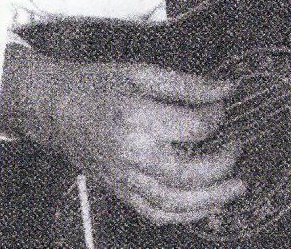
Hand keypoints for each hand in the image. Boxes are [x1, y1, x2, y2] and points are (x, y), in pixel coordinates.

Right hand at [1, 45, 244, 225]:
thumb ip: (185, 83)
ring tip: (235, 187)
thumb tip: (225, 90)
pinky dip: (185, 216)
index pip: (194, 127)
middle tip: (237, 147)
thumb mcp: (139, 73)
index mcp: (136, 118)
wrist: (53, 108)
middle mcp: (131, 154)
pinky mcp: (119, 190)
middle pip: (191, 172)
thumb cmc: (94, 87)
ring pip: (177, 202)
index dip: (217, 116)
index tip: (222, 106)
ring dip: (214, 199)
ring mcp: (124, 177)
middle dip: (224, 163)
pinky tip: (204, 206)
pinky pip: (156, 214)